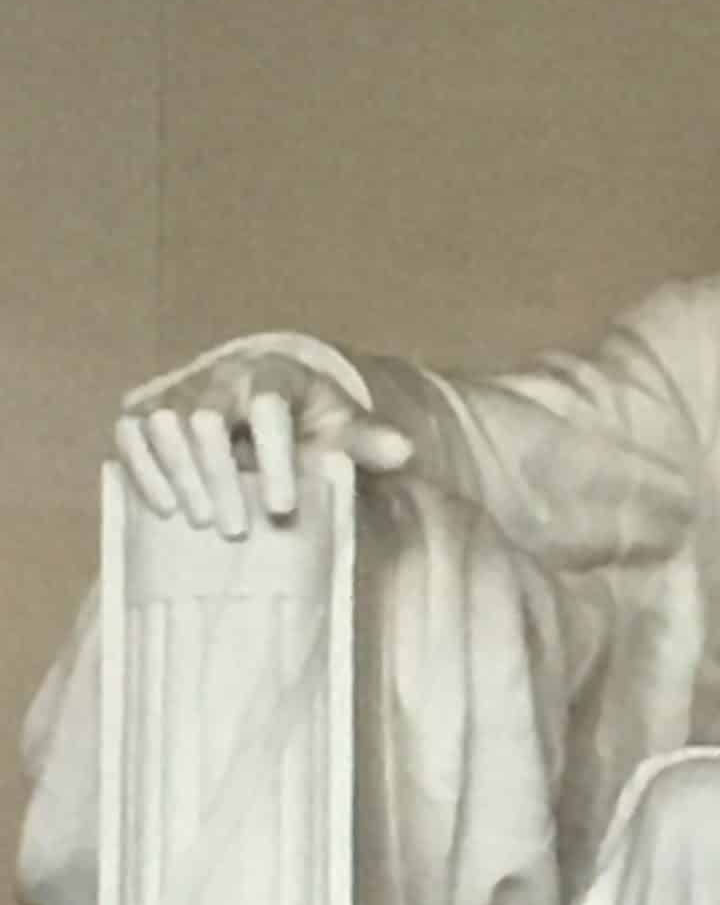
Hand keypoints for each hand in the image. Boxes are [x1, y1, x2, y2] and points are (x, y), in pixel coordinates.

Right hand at [109, 350, 411, 536]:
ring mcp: (179, 389)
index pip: (268, 406)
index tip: (284, 507)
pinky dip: (144, 469)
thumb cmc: (312, 426)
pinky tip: (166, 509)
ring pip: (162, 423)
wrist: (269, 410)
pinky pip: (130, 432)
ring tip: (204, 521)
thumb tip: (405, 451)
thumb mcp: (345, 431)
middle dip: (219, 477)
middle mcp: (220, 375)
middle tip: (237, 529)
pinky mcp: (146, 409)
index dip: (274, 456)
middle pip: (205, 418)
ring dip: (180, 476)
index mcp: (273, 374)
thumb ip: (370, 442)